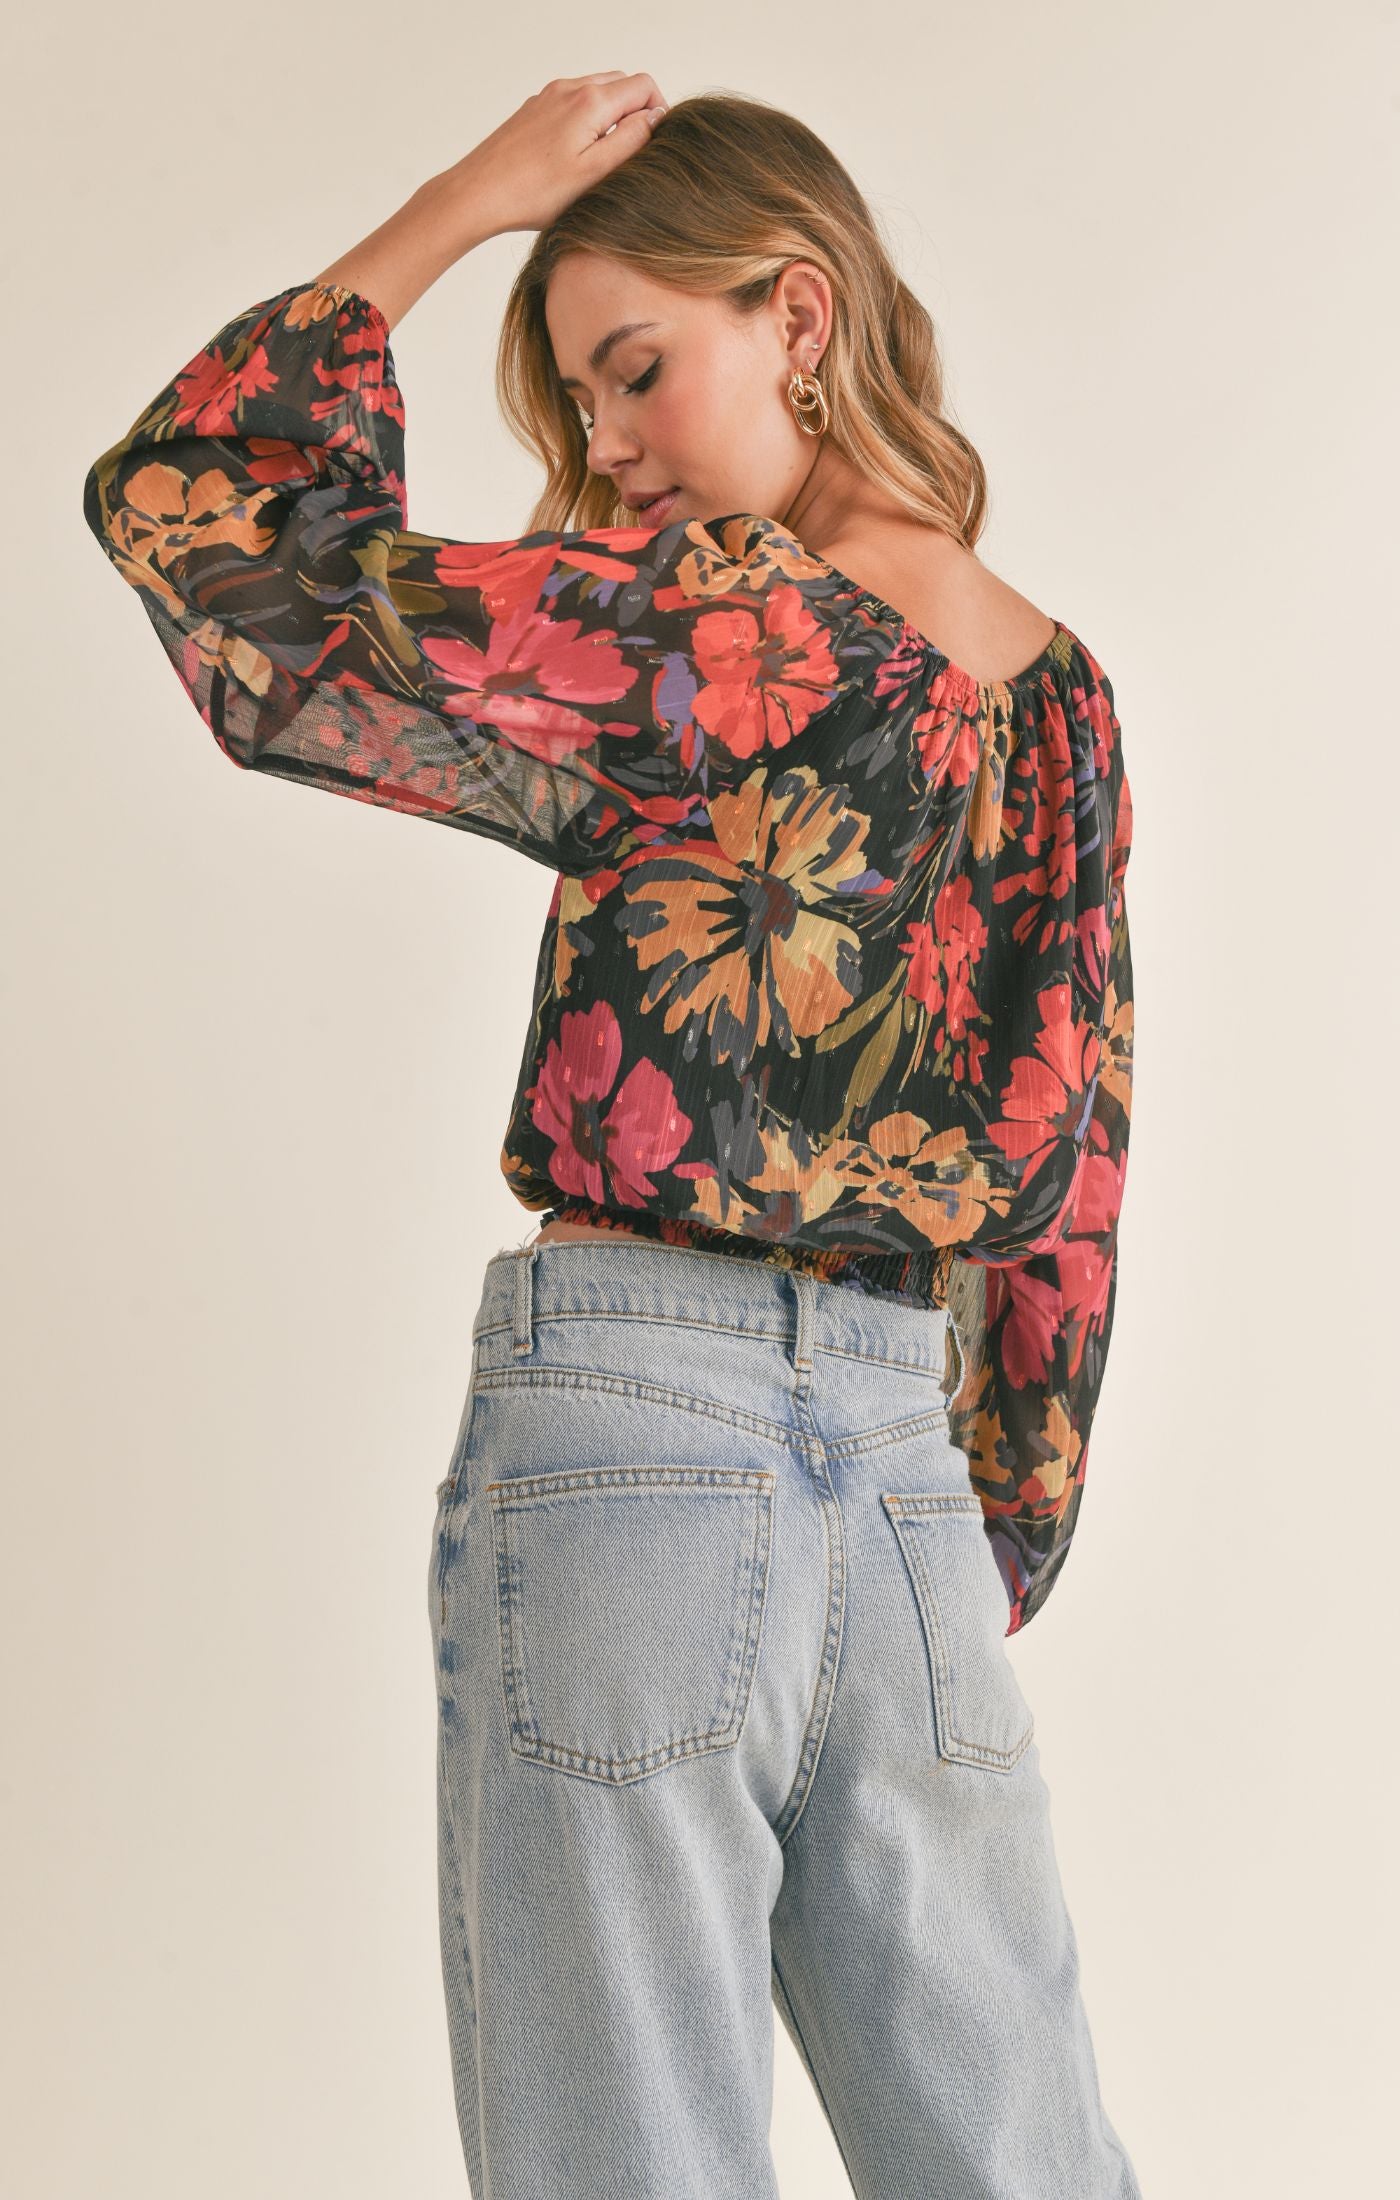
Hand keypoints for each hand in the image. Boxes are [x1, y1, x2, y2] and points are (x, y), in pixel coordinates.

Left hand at [447, 72, 669, 236]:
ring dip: (611, 116)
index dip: (658, 112)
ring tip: (602, 158)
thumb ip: (632, 140)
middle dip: (635, 112)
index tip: (652, 145)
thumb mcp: (595, 173)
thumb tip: (656, 116)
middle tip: (630, 154)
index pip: (644, 86)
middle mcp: (570, 88)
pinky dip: (587, 119)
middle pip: (621, 84)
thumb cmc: (535, 192)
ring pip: (597, 92)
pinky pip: (573, 102)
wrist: (479, 193)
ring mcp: (549, 96)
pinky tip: (575, 154)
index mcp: (590, 101)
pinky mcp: (535, 108)